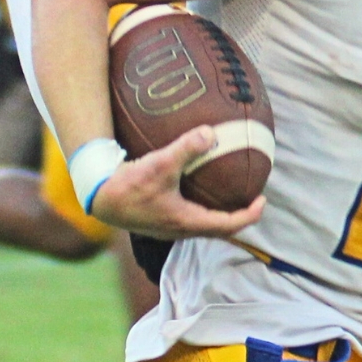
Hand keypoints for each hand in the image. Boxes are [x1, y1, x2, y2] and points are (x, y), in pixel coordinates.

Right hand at [90, 126, 265, 240]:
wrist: (99, 198)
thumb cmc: (129, 185)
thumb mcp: (160, 164)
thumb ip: (187, 148)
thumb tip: (212, 132)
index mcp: (188, 222)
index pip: (229, 225)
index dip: (250, 215)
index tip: (262, 201)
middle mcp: (181, 229)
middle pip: (220, 228)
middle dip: (238, 215)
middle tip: (251, 197)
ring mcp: (169, 227)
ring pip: (204, 224)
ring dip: (220, 212)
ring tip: (229, 194)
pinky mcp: (159, 220)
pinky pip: (189, 216)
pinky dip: (202, 205)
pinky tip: (196, 186)